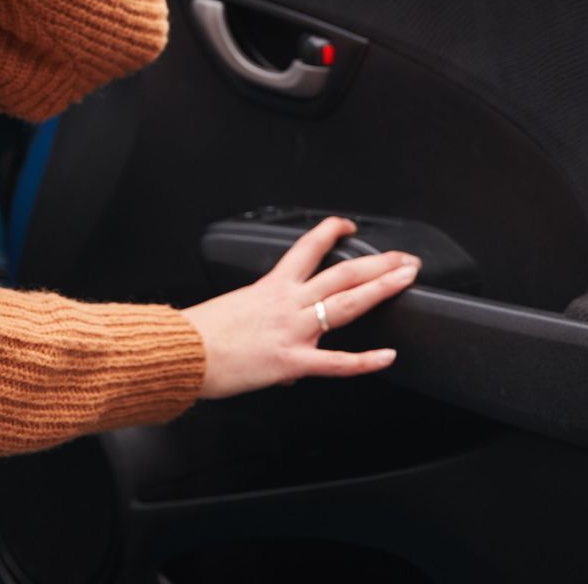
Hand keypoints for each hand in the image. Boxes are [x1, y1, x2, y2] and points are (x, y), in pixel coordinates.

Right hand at [182, 216, 418, 398]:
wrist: (181, 352)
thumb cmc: (199, 333)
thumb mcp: (233, 312)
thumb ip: (262, 322)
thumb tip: (277, 341)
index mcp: (271, 286)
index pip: (307, 248)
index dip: (331, 232)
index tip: (348, 226)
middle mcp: (287, 302)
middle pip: (342, 273)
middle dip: (378, 262)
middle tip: (404, 258)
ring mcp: (293, 330)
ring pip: (346, 304)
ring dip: (381, 289)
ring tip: (406, 279)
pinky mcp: (292, 360)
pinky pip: (336, 362)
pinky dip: (365, 361)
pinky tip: (387, 357)